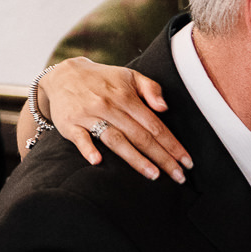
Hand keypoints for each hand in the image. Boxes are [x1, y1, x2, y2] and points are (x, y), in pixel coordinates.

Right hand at [40, 58, 193, 180]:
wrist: (63, 74)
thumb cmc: (104, 79)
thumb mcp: (130, 76)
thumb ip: (151, 89)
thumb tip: (165, 108)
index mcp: (127, 97)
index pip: (154, 125)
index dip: (172, 144)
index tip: (186, 162)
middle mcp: (109, 106)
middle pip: (140, 136)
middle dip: (162, 157)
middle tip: (179, 177)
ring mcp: (89, 115)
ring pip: (116, 139)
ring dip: (135, 158)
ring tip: (153, 175)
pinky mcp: (70, 124)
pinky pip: (80, 138)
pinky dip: (88, 148)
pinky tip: (97, 161)